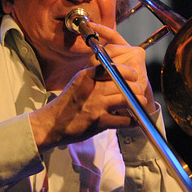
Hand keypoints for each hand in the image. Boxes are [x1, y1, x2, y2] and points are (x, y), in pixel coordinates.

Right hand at [29, 22, 154, 150]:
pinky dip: (132, 120)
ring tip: (141, 103)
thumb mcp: (78, 83)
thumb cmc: (67, 104)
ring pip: (126, 99)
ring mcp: (96, 105)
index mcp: (87, 76)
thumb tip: (116, 72)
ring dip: (137, 101)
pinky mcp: (98, 122)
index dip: (127, 71)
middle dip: (135, 88)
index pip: (112, 67)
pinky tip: (134, 120)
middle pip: (123, 83)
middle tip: (139, 92)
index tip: (133, 76)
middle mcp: (92, 89)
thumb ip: (94, 76)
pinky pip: (123, 120)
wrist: (51, 124)